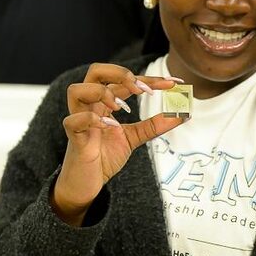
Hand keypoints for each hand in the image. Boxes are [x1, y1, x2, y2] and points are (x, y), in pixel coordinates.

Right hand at [52, 63, 184, 223]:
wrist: (86, 184)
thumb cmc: (104, 157)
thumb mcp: (134, 138)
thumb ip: (154, 125)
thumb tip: (183, 114)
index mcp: (104, 102)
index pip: (125, 80)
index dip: (151, 79)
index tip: (175, 83)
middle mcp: (90, 106)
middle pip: (95, 72)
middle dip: (121, 74)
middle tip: (142, 90)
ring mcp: (79, 120)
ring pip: (77, 90)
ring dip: (102, 93)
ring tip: (122, 107)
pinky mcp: (74, 138)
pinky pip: (73, 121)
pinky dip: (92, 119)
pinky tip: (109, 126)